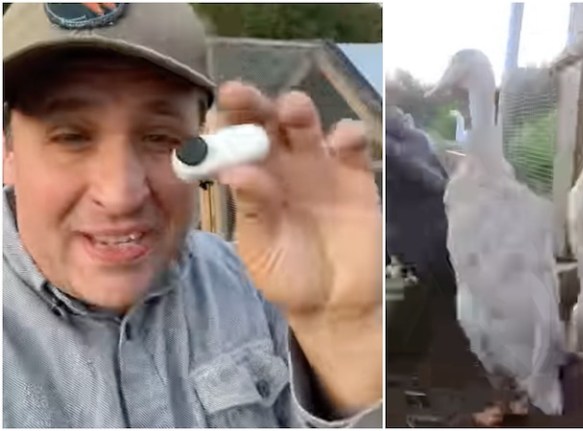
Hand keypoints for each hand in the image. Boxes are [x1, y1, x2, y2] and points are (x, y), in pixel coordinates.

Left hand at [214, 81, 381, 411]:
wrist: (333, 303)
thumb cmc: (288, 276)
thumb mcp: (261, 249)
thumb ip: (252, 211)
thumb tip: (234, 172)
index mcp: (254, 177)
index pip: (235, 139)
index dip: (226, 120)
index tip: (216, 107)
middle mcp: (284, 164)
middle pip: (267, 122)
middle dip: (255, 104)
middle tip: (241, 95)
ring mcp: (321, 166)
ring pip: (308, 126)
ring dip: (299, 111)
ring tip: (292, 110)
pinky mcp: (356, 176)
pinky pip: (353, 146)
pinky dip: (349, 135)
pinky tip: (340, 141)